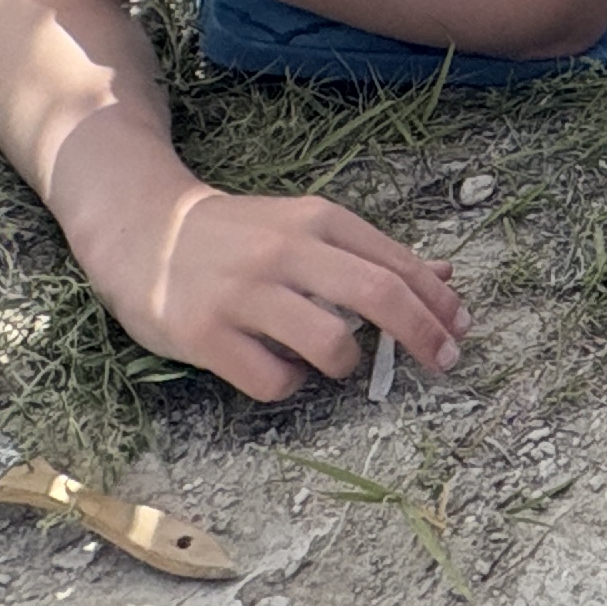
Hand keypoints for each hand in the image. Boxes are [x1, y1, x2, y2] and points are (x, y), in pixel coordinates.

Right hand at [79, 182, 467, 404]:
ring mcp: (244, 294)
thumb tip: (444, 277)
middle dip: (424, 334)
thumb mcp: (306, 228)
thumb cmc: (239, 235)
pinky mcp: (206, 335)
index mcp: (316, 221)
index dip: (438, 304)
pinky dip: (288, 384)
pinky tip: (275, 367)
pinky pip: (274, 380)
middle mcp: (285, 252)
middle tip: (446, 362)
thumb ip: (369, 253)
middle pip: (379, 296)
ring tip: (331, 358)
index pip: (396, 265)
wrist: (144, 231)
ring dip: (346, 362)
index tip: (462, 330)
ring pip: (331, 343)